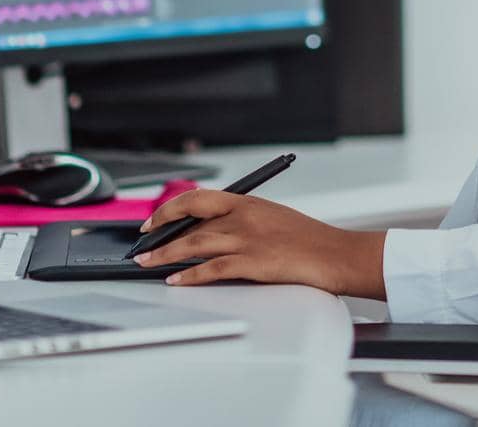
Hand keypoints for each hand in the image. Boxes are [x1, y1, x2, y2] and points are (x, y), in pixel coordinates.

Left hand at [132, 189, 386, 297]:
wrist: (336, 254)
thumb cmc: (310, 239)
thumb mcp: (271, 217)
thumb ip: (242, 220)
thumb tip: (210, 232)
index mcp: (247, 201)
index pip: (197, 198)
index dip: (170, 209)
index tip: (155, 220)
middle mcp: (242, 216)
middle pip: (188, 220)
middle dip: (159, 233)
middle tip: (142, 244)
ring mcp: (245, 239)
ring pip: (193, 244)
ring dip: (165, 255)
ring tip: (147, 264)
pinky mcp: (251, 263)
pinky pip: (211, 269)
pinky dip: (189, 275)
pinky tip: (175, 280)